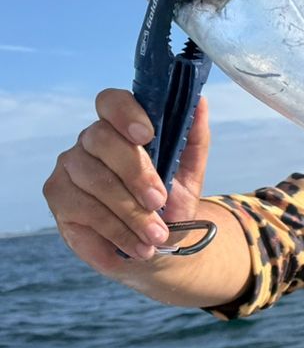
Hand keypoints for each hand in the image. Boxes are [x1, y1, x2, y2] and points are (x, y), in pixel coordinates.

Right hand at [42, 88, 210, 272]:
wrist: (155, 245)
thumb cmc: (169, 203)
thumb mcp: (189, 174)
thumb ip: (193, 138)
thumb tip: (200, 101)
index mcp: (120, 127)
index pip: (111, 101)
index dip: (125, 113)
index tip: (147, 135)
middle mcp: (89, 142)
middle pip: (101, 140)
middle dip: (135, 173)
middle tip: (159, 202)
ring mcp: (69, 168)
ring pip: (94, 181)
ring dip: (130, 213)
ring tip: (156, 236)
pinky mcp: (58, 198)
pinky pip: (84, 211)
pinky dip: (116, 232)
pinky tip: (136, 247)